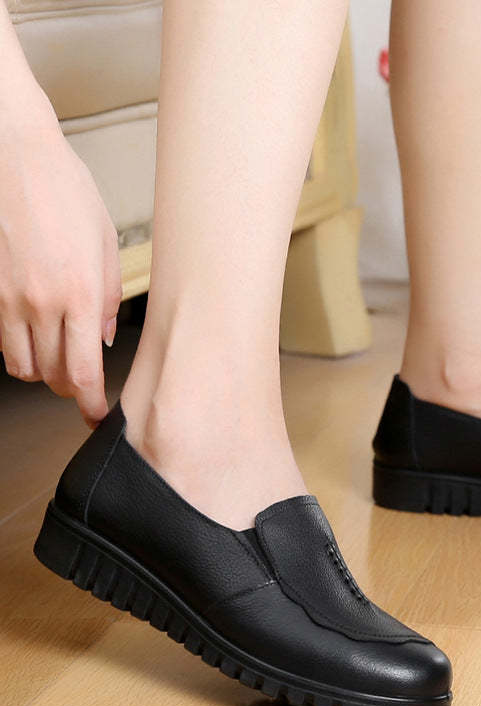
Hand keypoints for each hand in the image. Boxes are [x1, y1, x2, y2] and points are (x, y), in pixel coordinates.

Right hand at [0, 98, 121, 427]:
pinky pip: (1, 337)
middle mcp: (42, 304)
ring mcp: (8, 298)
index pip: (84, 372)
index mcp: (82, 295)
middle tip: (83, 385)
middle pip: (52, 376)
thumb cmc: (67, 191)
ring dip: (42, 371)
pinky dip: (19, 347)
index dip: (90, 404)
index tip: (96, 416)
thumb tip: (105, 337)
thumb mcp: (107, 243)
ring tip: (59, 359)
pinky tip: (34, 333)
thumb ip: (110, 297)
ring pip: (21, 364)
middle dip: (70, 389)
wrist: (14, 155)